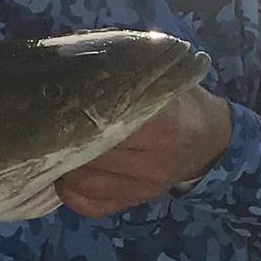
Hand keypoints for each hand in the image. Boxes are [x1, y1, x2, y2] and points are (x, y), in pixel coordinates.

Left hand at [55, 86, 232, 218]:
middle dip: (64, 139)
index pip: (106, 124)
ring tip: (59, 145)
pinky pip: (88, 204)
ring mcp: (143, 189)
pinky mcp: (132, 204)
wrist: (210, 141)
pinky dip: (70, 190)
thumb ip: (130, 70)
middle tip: (50, 124)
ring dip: (63, 165)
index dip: (77, 113)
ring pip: (83, 182)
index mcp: (163, 127)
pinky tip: (69, 171)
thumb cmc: (180, 103)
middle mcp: (153, 163)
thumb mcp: (165, 78)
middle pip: (90, 155)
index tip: (59, 103)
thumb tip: (81, 55)